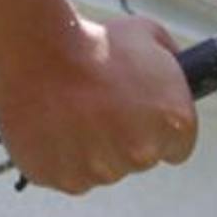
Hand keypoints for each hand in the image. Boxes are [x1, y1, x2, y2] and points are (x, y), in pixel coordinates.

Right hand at [0, 15, 198, 194]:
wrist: (38, 49)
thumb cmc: (94, 41)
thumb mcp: (149, 37)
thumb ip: (171, 66)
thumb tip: (178, 74)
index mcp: (175, 123)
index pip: (177, 146)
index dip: (156, 128)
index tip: (138, 115)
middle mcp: (143, 153)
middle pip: (138, 158)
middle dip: (123, 136)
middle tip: (99, 105)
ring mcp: (103, 171)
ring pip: (101, 168)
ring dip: (90, 148)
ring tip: (70, 111)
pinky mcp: (65, 179)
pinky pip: (67, 173)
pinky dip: (59, 155)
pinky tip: (51, 125)